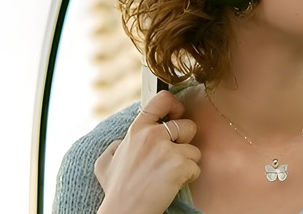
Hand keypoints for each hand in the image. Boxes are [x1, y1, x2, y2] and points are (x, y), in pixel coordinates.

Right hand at [94, 90, 200, 213]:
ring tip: (169, 175)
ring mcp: (167, 150)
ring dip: (187, 163)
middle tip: (172, 157)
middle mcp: (153, 135)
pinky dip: (189, 178)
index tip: (177, 114)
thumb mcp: (106, 162)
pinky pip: (196, 168)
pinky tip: (173, 185)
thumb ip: (116, 147)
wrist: (125, 211)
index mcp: (137, 130)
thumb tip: (121, 143)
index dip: (175, 105)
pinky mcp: (180, 166)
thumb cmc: (116, 191)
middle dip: (185, 142)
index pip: (162, 100)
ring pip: (194, 150)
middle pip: (188, 125)